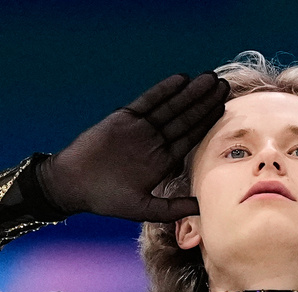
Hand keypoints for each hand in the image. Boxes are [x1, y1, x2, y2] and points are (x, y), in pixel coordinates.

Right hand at [38, 72, 229, 221]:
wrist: (73, 184)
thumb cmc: (107, 200)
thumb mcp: (144, 209)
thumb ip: (173, 208)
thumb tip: (202, 209)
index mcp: (163, 161)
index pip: (191, 137)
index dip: (207, 122)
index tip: (224, 107)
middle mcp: (155, 142)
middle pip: (185, 118)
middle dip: (204, 102)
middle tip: (223, 85)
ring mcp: (140, 128)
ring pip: (170, 106)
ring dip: (189, 93)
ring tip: (209, 78)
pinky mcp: (124, 117)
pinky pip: (148, 101)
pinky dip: (163, 90)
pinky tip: (181, 80)